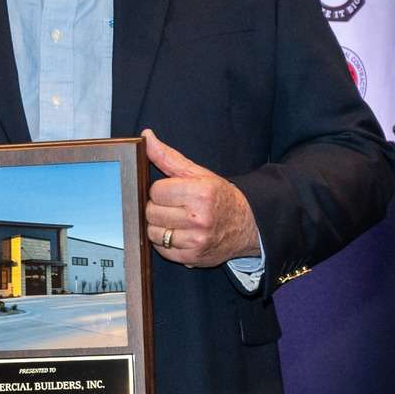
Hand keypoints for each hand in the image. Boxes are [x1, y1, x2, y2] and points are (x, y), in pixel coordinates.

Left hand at [143, 130, 259, 266]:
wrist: (249, 225)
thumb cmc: (220, 197)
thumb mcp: (198, 173)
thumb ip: (168, 157)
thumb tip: (146, 136)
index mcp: (200, 193)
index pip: (156, 191)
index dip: (161, 191)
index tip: (173, 193)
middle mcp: (199, 217)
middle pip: (151, 212)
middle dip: (158, 208)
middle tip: (174, 207)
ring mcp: (197, 240)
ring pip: (153, 232)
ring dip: (159, 227)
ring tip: (176, 221)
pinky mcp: (193, 258)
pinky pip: (162, 250)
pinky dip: (165, 243)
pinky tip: (179, 235)